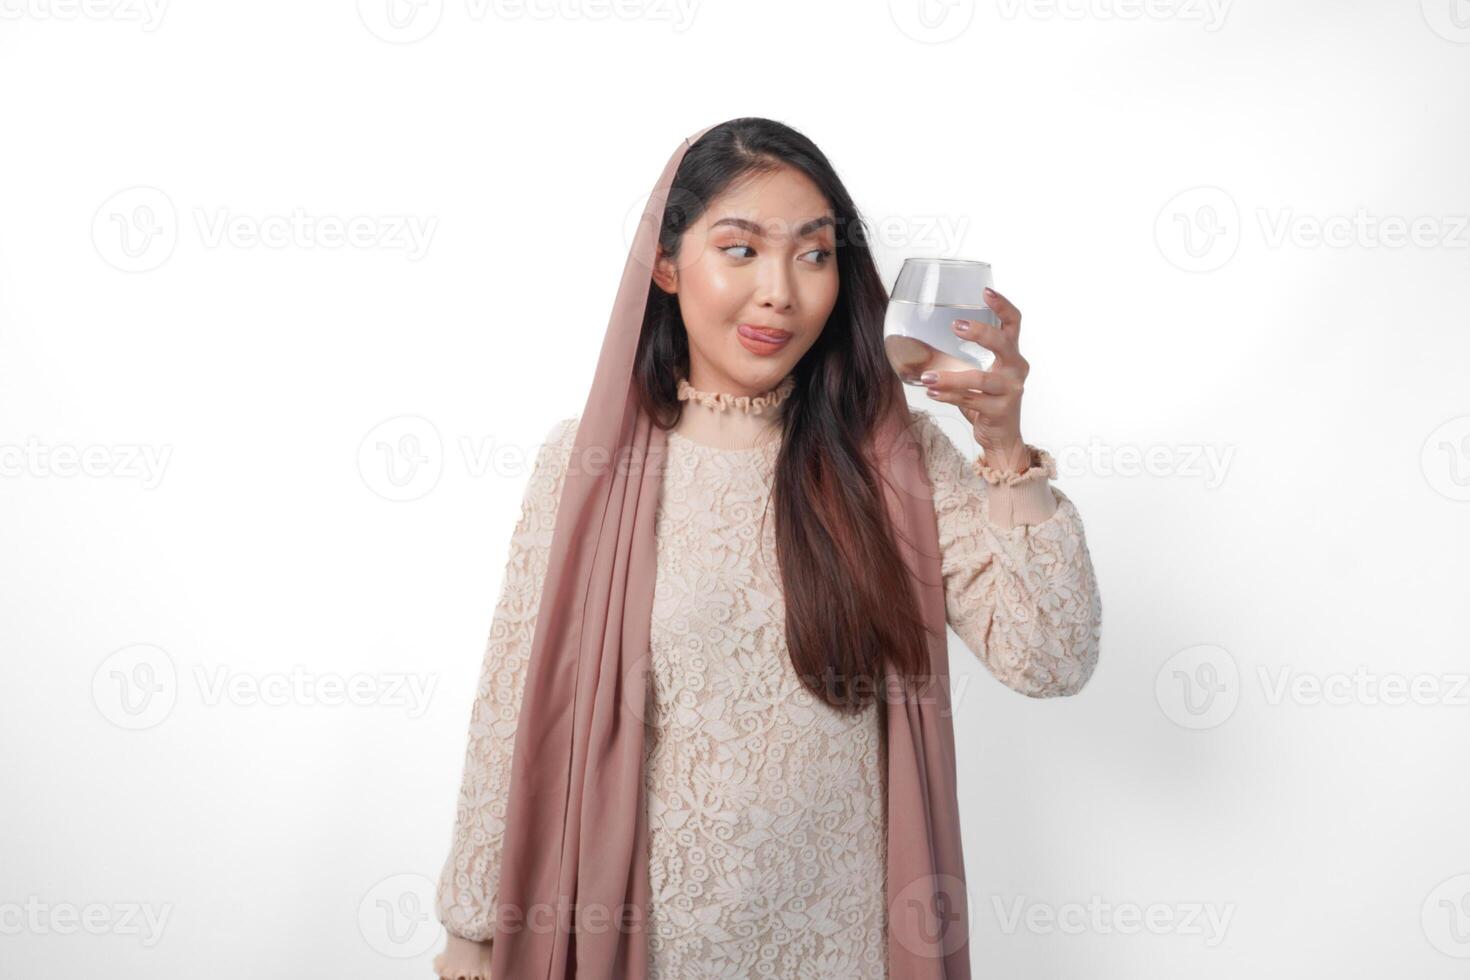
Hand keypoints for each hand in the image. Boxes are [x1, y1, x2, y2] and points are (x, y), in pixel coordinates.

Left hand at [920, 286, 1029, 473]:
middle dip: (980, 333)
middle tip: (954, 325)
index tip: (985, 291)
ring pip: (980, 379)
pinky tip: (932, 393)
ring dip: (951, 377)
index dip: (1002, 305)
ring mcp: (1011, 390)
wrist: (1001, 438)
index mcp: (1012, 355)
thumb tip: (922, 340)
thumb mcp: (979, 374)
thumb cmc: (987, 400)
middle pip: (1003, 343)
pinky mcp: (1001, 411)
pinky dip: (948, 396)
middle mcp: (1016, 369)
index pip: (1014, 323)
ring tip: (927, 377)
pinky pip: (970, 400)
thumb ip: (962, 358)